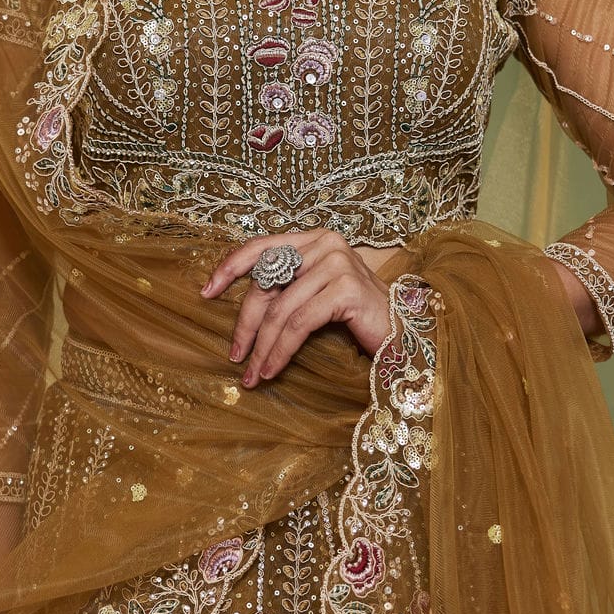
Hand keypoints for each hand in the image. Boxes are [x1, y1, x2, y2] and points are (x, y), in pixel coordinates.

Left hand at [201, 229, 393, 382]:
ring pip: (280, 309)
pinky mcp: (346, 289)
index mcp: (315, 240)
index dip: (230, 267)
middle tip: (235, 356)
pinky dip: (281, 350)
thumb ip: (288, 289)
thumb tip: (244, 313)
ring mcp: (337, 263)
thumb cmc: (360, 319)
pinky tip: (272, 369)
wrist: (406, 335)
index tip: (206, 292)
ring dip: (262, 347)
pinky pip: (299, 324)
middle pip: (267, 284)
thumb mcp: (317, 295)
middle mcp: (326, 244)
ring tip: (252, 374)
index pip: (262, 246)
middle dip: (245, 325)